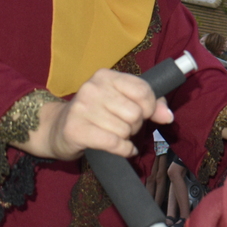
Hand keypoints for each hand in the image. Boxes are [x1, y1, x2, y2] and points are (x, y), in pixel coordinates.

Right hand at [40, 69, 171, 159]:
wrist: (58, 128)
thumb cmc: (98, 114)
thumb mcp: (122, 101)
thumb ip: (151, 104)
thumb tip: (168, 116)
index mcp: (106, 76)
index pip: (142, 90)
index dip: (150, 107)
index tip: (145, 114)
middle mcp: (92, 88)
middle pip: (135, 113)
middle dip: (136, 125)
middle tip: (124, 127)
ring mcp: (81, 108)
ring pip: (125, 130)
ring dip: (126, 138)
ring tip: (114, 135)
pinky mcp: (75, 129)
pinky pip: (113, 143)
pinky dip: (122, 150)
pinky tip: (120, 149)